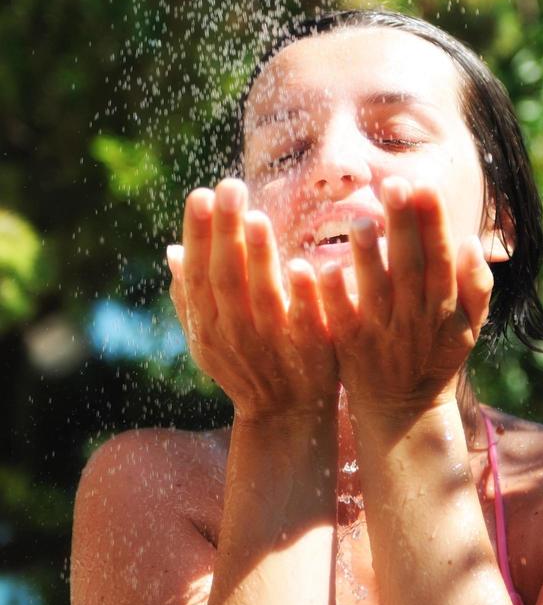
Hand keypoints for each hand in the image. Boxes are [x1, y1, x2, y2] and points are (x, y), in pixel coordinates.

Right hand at [166, 179, 337, 422]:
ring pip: (261, 298)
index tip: (202, 193)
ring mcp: (270, 346)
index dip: (199, 234)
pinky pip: (304, 323)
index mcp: (207, 325)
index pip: (198, 272)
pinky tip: (304, 266)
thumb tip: (171, 250)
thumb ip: (192, 296)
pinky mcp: (309, 355)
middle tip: (230, 186)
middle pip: (225, 279)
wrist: (285, 417)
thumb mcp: (210, 334)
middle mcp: (232, 335)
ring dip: (258, 258)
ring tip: (259, 217)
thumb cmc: (248, 362)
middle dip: (226, 232)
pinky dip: (303, 297)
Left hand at [317, 177, 492, 416]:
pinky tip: (322, 268)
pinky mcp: (350, 346)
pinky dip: (333, 295)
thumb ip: (476, 286)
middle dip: (404, 225)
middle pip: (410, 265)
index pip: (441, 255)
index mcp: (443, 304)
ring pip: (377, 290)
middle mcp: (415, 316)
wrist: (404, 411)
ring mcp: (382, 331)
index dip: (433, 221)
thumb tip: (472, 242)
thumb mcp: (468, 326)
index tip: (424, 184)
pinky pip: (341, 318)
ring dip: (370, 257)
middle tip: (394, 184)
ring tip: (362, 221)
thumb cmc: (435, 357)